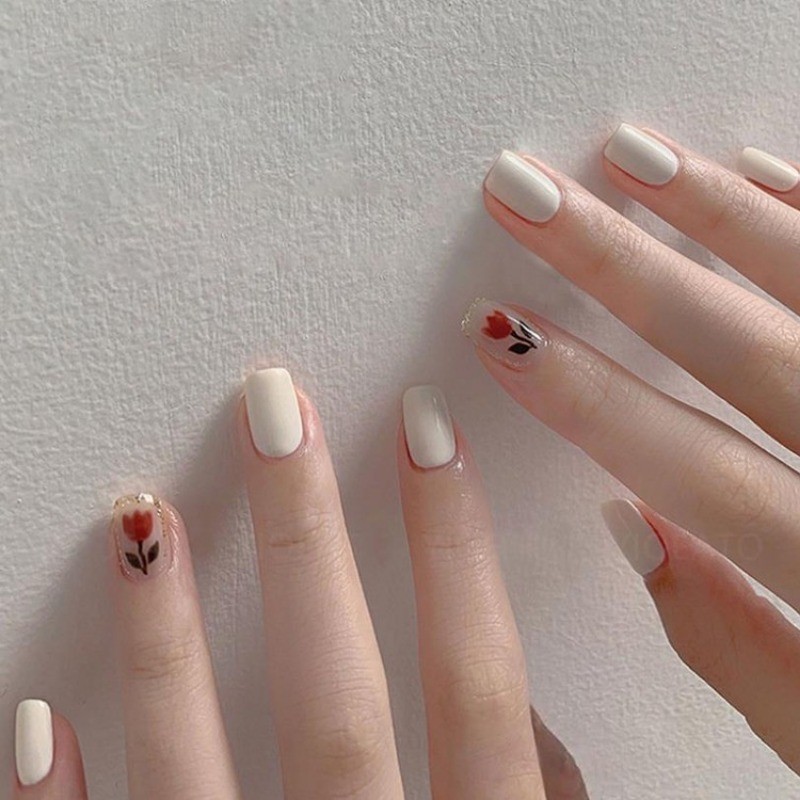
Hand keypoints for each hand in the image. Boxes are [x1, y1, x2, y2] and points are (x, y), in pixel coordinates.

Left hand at [12, 374, 586, 797]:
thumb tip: (519, 704)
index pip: (476, 675)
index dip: (456, 545)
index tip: (424, 428)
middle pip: (337, 693)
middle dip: (308, 539)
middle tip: (274, 413)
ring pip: (203, 772)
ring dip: (167, 637)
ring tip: (141, 514)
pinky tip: (33, 717)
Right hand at [468, 127, 799, 772]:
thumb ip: (737, 649)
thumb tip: (630, 529)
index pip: (692, 467)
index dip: (583, 397)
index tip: (496, 335)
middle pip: (742, 347)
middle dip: (619, 265)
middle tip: (527, 197)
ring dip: (718, 215)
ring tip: (629, 158)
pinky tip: (755, 174)